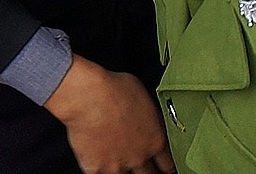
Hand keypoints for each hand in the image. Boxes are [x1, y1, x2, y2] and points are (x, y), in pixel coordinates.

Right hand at [45, 56, 175, 172]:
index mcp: (155, 140)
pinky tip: (99, 160)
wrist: (87, 97)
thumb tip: (145, 118)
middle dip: (148, 171)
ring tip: (119, 160)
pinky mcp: (96, 169)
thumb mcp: (145, 98)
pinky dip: (101, 168)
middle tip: (144, 166)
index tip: (165, 167)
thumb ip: (148, 118)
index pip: (168, 164)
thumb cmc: (114, 89)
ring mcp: (117, 165)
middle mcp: (138, 157)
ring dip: (124, 170)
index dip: (167, 166)